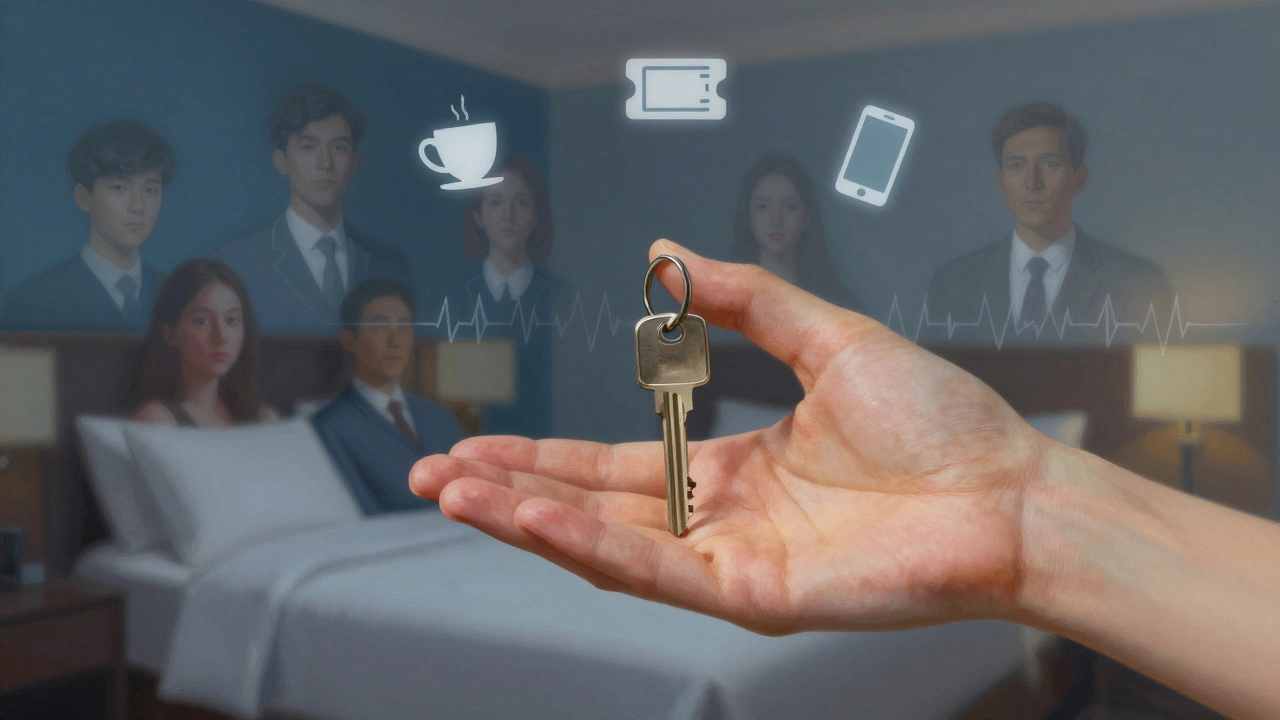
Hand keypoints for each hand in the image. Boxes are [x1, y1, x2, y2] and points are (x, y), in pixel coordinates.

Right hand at [410, 239, 1050, 635]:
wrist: (1013, 488)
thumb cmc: (940, 420)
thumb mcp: (824, 334)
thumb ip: (742, 297)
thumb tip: (664, 254)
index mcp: (736, 468)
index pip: (615, 467)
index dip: (541, 456)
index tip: (477, 444)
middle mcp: (724, 519)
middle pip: (593, 507)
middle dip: (508, 492)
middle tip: (432, 475)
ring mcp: (735, 561)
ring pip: (608, 544)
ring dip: (527, 518)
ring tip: (456, 493)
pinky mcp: (756, 593)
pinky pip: (658, 570)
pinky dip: (590, 544)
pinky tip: (531, 517)